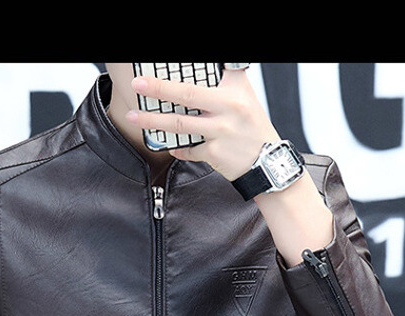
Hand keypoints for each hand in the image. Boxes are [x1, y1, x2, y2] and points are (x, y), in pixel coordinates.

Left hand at [127, 68, 278, 181]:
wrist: (269, 162)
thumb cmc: (252, 128)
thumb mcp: (245, 96)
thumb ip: (227, 79)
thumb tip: (211, 69)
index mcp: (235, 90)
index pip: (210, 70)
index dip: (187, 67)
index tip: (162, 64)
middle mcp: (229, 108)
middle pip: (187, 95)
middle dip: (159, 89)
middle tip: (138, 84)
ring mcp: (221, 132)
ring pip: (180, 125)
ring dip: (153, 121)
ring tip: (134, 116)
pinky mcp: (215, 153)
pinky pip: (188, 150)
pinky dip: (177, 149)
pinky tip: (169, 146)